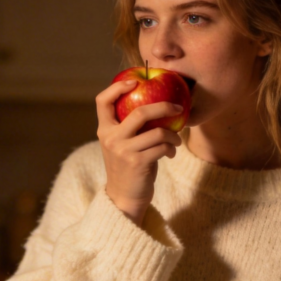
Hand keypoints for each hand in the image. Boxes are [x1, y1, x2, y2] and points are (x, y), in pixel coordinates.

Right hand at [96, 80, 183, 224]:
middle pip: (140, 112)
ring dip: (173, 135)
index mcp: (104, 130)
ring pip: (157, 131)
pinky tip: (171, 153)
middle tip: (178, 108)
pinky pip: (162, 147)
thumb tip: (155, 104)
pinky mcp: (138, 162)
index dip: (117, 87)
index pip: (102, 101)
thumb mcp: (121, 144)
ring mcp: (124, 150)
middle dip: (164, 107)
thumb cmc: (127, 167)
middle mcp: (111, 138)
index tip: (135, 82)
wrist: (124, 197)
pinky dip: (171, 148)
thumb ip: (129, 127)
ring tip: (176, 140)